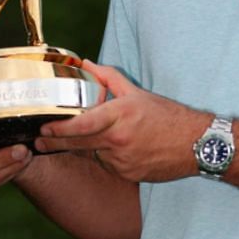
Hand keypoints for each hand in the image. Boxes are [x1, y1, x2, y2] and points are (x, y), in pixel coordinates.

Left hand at [35, 60, 206, 182]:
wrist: (198, 144)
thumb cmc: (170, 117)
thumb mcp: (139, 94)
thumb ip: (109, 79)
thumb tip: (85, 64)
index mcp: (121, 116)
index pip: (81, 125)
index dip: (58, 129)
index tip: (42, 128)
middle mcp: (119, 139)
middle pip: (78, 143)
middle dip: (55, 142)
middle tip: (40, 140)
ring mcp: (123, 160)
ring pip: (93, 155)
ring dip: (87, 148)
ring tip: (92, 140)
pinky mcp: (129, 174)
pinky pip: (109, 166)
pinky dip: (108, 158)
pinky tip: (121, 151)